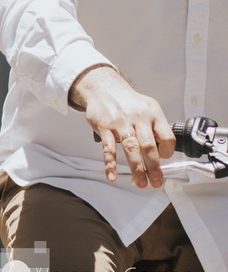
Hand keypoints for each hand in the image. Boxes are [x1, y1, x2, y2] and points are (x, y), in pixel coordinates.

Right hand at [70, 65, 174, 187]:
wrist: (103, 88)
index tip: (164, 161)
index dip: (167, 152)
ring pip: (130, 148)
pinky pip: (108, 148)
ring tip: (140, 182)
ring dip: (136, 169)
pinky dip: (110, 164)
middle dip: (154, 167)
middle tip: (156, 182)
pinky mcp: (104, 126)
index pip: (167, 137)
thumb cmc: (127, 102)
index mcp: (152, 114)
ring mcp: (120, 122)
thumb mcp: (148, 107)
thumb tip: (163, 150)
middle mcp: (138, 118)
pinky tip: (112, 175)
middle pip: (149, 146)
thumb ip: (156, 127)